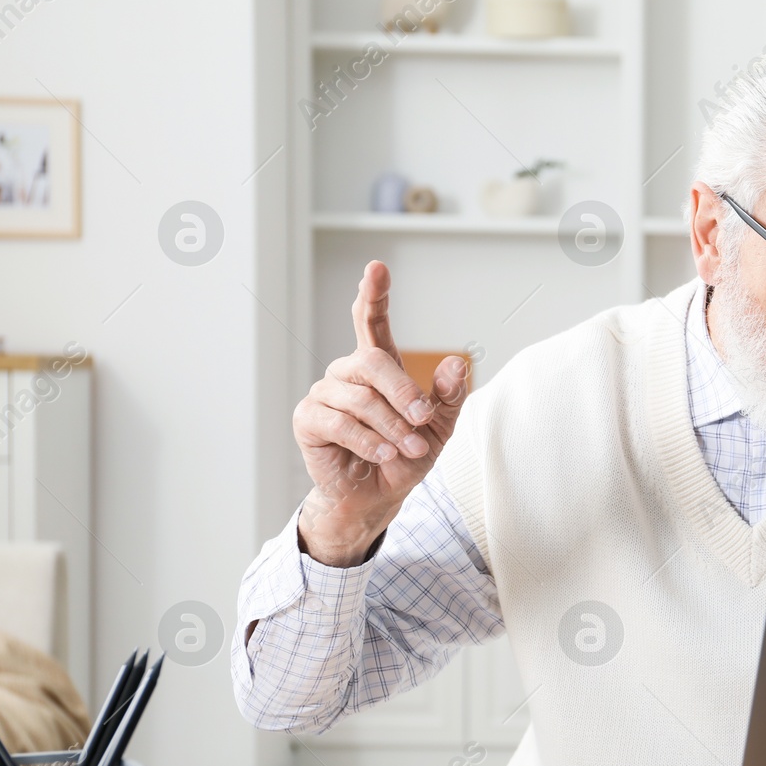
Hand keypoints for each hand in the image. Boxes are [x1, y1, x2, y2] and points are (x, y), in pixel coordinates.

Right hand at [292, 260, 469, 565]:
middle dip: (403, 391)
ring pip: (359, 398)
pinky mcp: (308, 421)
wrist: (378, 496)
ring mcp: (324, 394)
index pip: (370, 321)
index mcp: (378, 366)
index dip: (373, 294)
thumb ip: (448, 396)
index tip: (377, 268)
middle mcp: (347, 373)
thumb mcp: (439, 427)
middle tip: (424, 421)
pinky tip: (384, 455)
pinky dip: (369, 442)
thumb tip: (456, 363)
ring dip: (391, 427)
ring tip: (408, 449)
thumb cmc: (406, 455)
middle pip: (371, 361)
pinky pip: (339, 423)